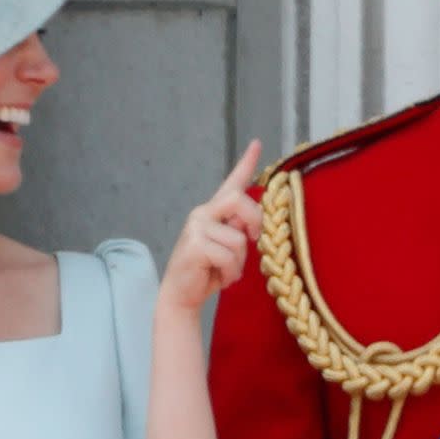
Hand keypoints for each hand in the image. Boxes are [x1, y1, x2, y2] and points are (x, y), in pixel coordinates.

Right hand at [160, 140, 262, 310]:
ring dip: (239, 262)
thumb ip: (237, 230)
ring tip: (227, 271)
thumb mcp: (228, 249)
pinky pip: (229, 256)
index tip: (257, 143)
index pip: (232, 183)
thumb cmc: (207, 272)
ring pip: (238, 239)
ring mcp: (196, 227)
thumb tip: (251, 223)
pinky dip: (230, 273)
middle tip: (254, 240)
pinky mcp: (195, 244)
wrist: (182, 295)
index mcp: (213, 211)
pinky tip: (220, 278)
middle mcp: (202, 213)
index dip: (246, 163)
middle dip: (255, 221)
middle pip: (240, 200)